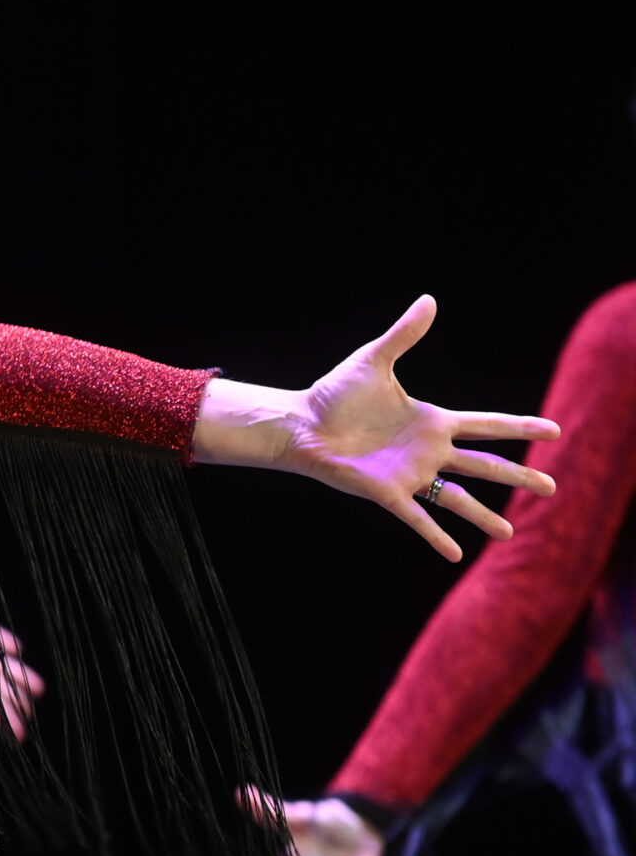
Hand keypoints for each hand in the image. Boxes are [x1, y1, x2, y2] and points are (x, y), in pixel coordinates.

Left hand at [194, 295, 560, 561]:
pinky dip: (436, 536)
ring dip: (484, 515)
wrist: (300, 423)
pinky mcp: (387, 492)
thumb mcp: (373, 361)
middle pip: (484, 465)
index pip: (487, 425)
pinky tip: (456, 555)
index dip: (520, 427)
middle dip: (518, 476)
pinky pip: (418, 518)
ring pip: (457, 498)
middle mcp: (428, 451)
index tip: (554, 431)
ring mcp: (410, 474)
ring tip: (509, 532)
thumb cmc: (334, 394)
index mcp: (432, 421)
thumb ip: (404, 336)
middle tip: (552, 489)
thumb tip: (429, 300)